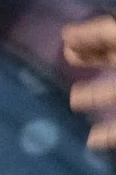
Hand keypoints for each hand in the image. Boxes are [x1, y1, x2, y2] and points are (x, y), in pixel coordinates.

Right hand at [64, 14, 115, 149]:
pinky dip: (109, 134)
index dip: (91, 34)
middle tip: (66, 58)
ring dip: (96, 96)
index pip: (111, 34)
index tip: (64, 37)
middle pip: (115, 59)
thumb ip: (101, 34)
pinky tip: (92, 141)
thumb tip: (67, 33)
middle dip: (92, 58)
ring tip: (73, 101)